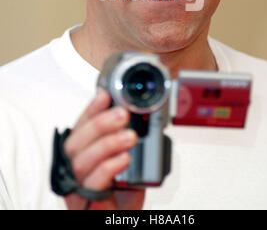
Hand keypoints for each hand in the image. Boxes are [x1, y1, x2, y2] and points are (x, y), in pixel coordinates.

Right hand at [63, 90, 144, 209]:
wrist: (120, 221)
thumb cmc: (121, 194)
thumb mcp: (127, 160)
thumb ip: (129, 141)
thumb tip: (146, 118)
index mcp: (81, 154)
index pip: (81, 126)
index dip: (91, 109)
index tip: (105, 95)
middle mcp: (74, 169)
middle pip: (77, 141)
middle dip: (100, 124)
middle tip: (122, 114)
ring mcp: (77, 187)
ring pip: (83, 160)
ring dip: (107, 144)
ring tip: (129, 136)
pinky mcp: (85, 205)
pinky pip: (92, 184)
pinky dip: (108, 168)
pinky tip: (124, 159)